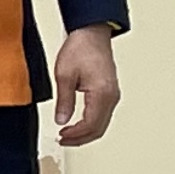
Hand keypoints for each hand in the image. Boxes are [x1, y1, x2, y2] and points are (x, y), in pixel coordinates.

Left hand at [53, 23, 120, 146]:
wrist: (92, 33)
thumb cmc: (80, 48)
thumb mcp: (64, 75)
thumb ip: (64, 101)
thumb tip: (61, 120)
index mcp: (102, 94)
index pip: (90, 125)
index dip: (75, 135)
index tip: (61, 137)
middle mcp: (112, 97)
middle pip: (99, 129)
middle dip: (80, 139)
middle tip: (63, 140)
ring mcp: (113, 95)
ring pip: (102, 124)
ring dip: (86, 132)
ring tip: (68, 135)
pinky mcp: (110, 92)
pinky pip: (103, 115)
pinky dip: (91, 123)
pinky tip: (78, 124)